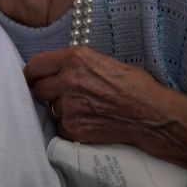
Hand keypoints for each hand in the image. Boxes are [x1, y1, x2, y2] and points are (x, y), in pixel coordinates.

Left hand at [24, 46, 179, 147]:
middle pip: (37, 89)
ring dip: (60, 110)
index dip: (33, 74)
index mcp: (74, 58)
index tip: (34, 79)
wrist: (153, 115)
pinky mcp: (74, 128)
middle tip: (63, 95)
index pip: (34, 66)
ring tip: (84, 109)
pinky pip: (60, 127)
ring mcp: (69, 106)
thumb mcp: (102, 61)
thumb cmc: (134, 85)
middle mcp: (68, 80)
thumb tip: (54, 70)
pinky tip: (88, 122)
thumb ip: (74, 64)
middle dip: (47, 92)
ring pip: (49, 109)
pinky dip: (70, 126)